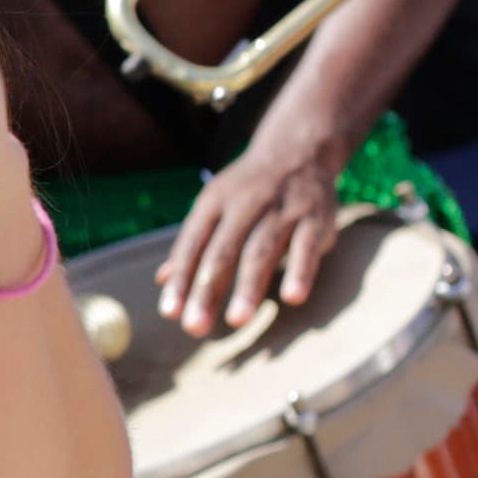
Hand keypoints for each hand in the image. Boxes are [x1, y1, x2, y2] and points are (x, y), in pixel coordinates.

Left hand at [156, 125, 340, 336]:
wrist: (298, 150)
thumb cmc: (247, 190)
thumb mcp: (214, 206)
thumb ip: (193, 245)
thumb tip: (162, 280)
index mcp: (213, 202)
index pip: (192, 244)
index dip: (181, 278)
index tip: (170, 312)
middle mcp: (245, 204)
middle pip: (222, 252)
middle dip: (207, 290)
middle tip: (195, 327)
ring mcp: (281, 211)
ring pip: (261, 251)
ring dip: (248, 287)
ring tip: (235, 321)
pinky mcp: (315, 218)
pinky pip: (306, 247)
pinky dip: (300, 271)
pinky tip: (291, 298)